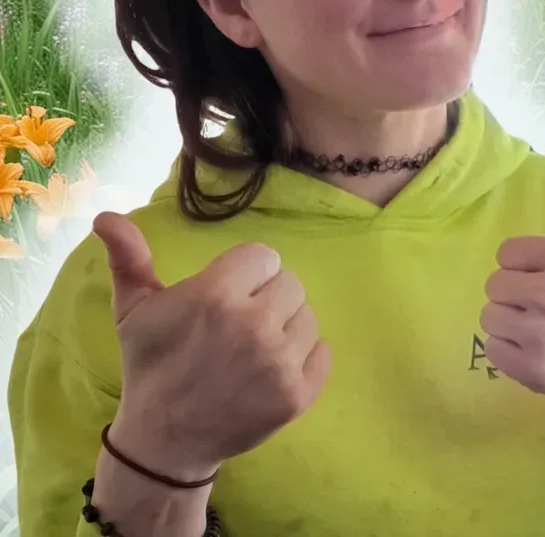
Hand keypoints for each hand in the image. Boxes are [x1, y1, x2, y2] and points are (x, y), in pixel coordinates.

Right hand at [93, 211, 331, 478]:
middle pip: (290, 283)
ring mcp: (278, 362)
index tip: (224, 299)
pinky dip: (305, 360)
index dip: (245, 275)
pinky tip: (272, 371)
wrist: (162, 442)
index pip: (264, 257)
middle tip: (237, 328)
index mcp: (216, 295)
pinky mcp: (297, 394)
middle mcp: (253, 324)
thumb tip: (107, 216)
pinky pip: (323, 353)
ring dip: (286, 329)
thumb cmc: (151, 366)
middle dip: (266, 299)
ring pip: (308, 316)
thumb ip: (129, 258)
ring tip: (253, 351)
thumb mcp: (133, 310)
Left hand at [480, 165, 544, 461]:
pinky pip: (493, 349)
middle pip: (496, 283)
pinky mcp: (532, 369)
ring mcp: (540, 332)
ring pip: (491, 316)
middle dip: (516, 295)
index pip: (509, 252)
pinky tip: (535, 351)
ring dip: (510, 324)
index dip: (525, 265)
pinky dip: (509, 353)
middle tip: (544, 307)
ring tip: (538, 329)